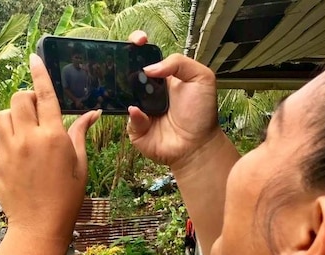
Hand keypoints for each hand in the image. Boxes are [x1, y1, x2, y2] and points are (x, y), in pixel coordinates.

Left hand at [0, 54, 100, 242]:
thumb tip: (91, 113)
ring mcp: (8, 151)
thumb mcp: (79, 164)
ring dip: (10, 117)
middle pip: (18, 99)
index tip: (34, 58)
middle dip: (25, 100)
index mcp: (54, 137)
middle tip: (34, 113)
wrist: (39, 226)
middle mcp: (28, 139)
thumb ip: (79, 134)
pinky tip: (6, 144)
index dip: (39, 73)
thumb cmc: (66, 197)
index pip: (45, 95)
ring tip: (20, 131)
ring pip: (0, 116)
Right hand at [126, 31, 221, 171]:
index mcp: (163, 75)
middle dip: (125, 64)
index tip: (138, 41)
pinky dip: (135, 115)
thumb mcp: (201, 77)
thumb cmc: (201, 113)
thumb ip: (178, 63)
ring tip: (134, 89)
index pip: (146, 55)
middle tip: (127, 62)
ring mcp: (139, 107)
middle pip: (129, 71)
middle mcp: (148, 89)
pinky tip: (142, 114)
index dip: (138, 44)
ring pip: (124, 93)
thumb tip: (149, 68)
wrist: (197, 144)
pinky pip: (128, 116)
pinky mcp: (134, 125)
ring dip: (127, 90)